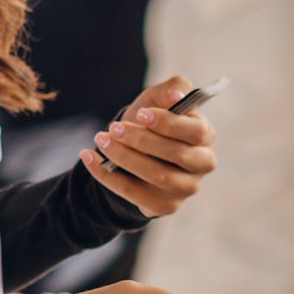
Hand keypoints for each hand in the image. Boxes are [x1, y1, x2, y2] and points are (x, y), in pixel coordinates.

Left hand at [83, 76, 219, 217]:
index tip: (141, 114)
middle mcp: (202, 164)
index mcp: (204, 137)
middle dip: (141, 140)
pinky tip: (89, 158)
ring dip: (124, 156)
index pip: (196, 132)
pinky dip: (107, 176)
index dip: (169, 123)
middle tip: (113, 128)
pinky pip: (135, 193)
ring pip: (157, 175)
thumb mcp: (157, 100)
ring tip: (101, 140)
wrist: (131, 152)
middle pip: (177, 154)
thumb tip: (177, 94)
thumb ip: (172, 88)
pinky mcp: (165, 205)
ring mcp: (186, 188)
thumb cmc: (148, 123)